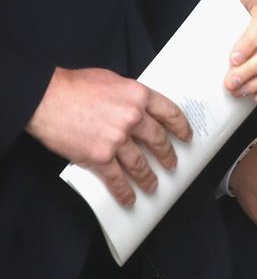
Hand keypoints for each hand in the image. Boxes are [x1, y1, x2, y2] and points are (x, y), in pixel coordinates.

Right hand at [26, 66, 191, 205]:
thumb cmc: (77, 86)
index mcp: (138, 95)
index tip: (185, 136)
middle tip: (172, 163)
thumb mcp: (113, 80)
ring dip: (149, 177)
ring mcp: (117, 140)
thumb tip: (139, 107)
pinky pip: (117, 179)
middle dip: (167, 154)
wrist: (49, 99)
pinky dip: (124, 191)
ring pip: (140, 163)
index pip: (169, 112)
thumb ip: (129, 95)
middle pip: (158, 140)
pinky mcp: (100, 157)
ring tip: (153, 185)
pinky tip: (130, 198)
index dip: (180, 126)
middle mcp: (132, 118)